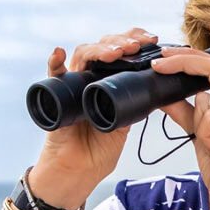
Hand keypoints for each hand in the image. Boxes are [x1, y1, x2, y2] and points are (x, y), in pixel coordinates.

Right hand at [30, 27, 156, 209]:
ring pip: (83, 54)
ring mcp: (73, 83)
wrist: (80, 170)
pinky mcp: (56, 95)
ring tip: (116, 53)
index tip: (154, 40)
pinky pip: (52, 75)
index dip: (136, 40)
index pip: (121, 50)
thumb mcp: (126, 123)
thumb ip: (136, 106)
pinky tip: (59, 53)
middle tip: (138, 46)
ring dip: (100, 50)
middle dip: (122, 42)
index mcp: (110, 80)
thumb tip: (157, 90)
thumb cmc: (100, 148)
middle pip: (104, 47)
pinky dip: (54, 62)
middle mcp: (90, 76)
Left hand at [150, 44, 209, 209]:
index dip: (189, 57)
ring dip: (198, 124)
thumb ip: (185, 111)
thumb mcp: (200, 133)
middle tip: (157, 66)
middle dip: (181, 62)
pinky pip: (208, 117)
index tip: (164, 58)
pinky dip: (205, 135)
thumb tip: (162, 94)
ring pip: (205, 98)